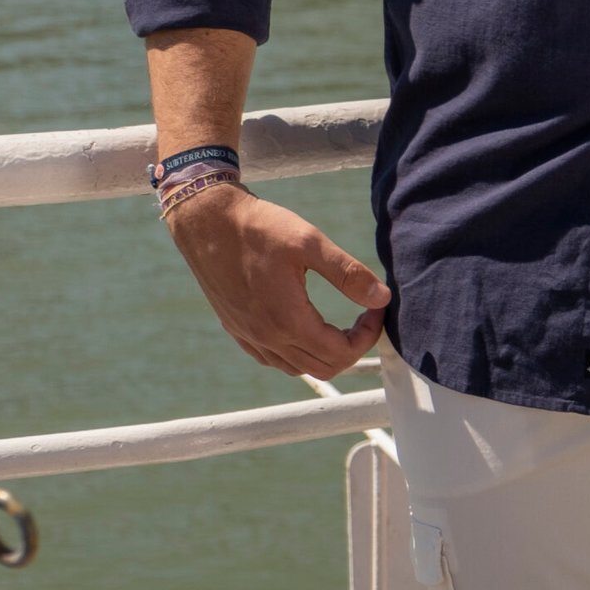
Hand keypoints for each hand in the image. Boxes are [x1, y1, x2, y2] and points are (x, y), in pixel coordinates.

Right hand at [166, 183, 391, 377]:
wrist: (207, 222)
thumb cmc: (259, 227)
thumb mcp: (310, 242)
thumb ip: (348, 273)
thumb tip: (382, 297)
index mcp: (288, 320)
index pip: (341, 352)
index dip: (368, 335)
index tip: (376, 307)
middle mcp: (267, 337)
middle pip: (324, 367)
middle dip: (353, 346)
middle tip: (364, 314)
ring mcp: (249, 336)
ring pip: (298, 367)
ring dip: (326, 353)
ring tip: (341, 323)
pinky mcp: (237, 329)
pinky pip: (273, 359)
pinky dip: (298, 353)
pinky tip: (306, 327)